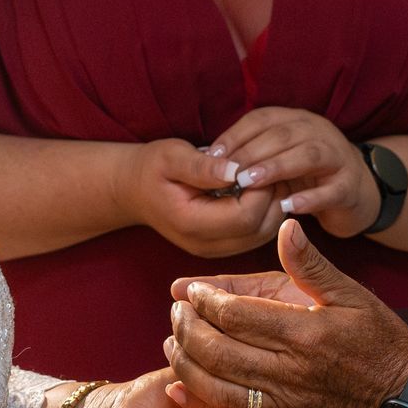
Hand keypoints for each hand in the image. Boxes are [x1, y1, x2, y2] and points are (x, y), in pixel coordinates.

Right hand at [115, 138, 285, 258]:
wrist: (135, 190)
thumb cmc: (152, 168)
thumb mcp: (171, 156)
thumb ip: (203, 167)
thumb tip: (236, 171)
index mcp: (192, 224)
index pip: (245, 216)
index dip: (261, 190)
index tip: (260, 163)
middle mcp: (205, 245)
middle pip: (260, 230)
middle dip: (272, 198)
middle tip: (270, 168)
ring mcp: (215, 250)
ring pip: (263, 235)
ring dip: (272, 206)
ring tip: (267, 177)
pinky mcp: (222, 247)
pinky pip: (257, 235)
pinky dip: (266, 213)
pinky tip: (260, 190)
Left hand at [164, 220, 407, 407]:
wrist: (406, 400)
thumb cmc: (381, 342)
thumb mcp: (353, 295)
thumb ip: (311, 265)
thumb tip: (286, 225)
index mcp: (305, 332)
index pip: (236, 314)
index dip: (205, 300)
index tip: (191, 290)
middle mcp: (290, 371)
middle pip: (217, 350)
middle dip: (187, 328)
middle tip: (176, 312)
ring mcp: (285, 406)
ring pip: (216, 386)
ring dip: (185, 364)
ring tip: (173, 342)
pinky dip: (197, 403)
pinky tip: (178, 386)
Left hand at [213, 108, 380, 236]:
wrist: (357, 192)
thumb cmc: (305, 175)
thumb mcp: (277, 158)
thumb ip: (250, 155)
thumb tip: (207, 161)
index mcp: (296, 120)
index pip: (263, 119)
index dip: (236, 135)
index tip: (211, 156)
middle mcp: (318, 132)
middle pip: (285, 133)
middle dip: (253, 151)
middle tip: (228, 172)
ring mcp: (338, 157)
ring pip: (310, 155)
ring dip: (277, 167)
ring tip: (251, 183)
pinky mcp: (351, 186)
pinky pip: (333, 189)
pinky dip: (310, 198)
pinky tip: (288, 207)